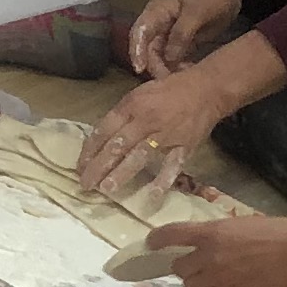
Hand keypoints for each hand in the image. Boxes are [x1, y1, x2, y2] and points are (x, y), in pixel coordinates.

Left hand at [73, 70, 223, 198]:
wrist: (206, 90)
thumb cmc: (169, 91)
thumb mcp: (139, 94)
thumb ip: (121, 115)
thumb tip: (101, 138)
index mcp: (132, 107)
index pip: (104, 130)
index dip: (90, 150)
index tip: (79, 167)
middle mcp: (145, 121)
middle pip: (117, 146)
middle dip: (98, 167)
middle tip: (85, 185)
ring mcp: (165, 135)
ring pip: (139, 156)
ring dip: (121, 174)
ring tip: (106, 189)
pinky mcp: (184, 147)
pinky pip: (172, 166)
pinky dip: (163, 181)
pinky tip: (152, 196)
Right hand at [124, 0, 244, 80]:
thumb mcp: (197, 13)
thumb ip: (181, 35)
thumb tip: (169, 58)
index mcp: (157, 12)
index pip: (139, 33)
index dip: (136, 52)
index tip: (139, 70)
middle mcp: (158, 23)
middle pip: (148, 49)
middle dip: (156, 66)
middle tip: (170, 81)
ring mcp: (169, 32)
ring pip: (160, 56)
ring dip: (169, 68)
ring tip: (184, 77)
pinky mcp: (181, 40)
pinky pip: (174, 57)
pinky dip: (179, 66)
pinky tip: (190, 72)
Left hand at [156, 212, 286, 286]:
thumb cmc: (277, 232)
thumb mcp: (242, 224)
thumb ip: (218, 235)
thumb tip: (204, 243)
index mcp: (211, 233)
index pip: (171, 235)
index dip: (157, 240)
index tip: (151, 243)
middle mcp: (209, 256)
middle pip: (179, 268)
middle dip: (187, 267)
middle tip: (200, 266)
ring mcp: (219, 279)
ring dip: (199, 284)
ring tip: (216, 279)